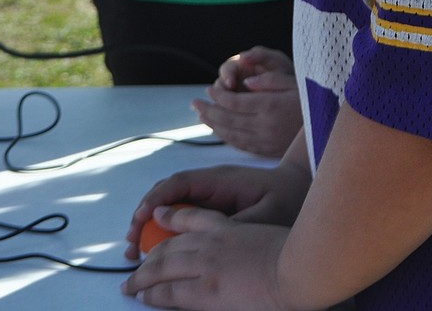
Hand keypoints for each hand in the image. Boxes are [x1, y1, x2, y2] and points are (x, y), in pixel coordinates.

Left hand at [121, 210, 293, 309]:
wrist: (298, 267)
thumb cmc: (290, 252)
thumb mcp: (260, 233)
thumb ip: (237, 235)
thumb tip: (223, 241)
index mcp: (225, 228)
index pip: (187, 223)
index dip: (168, 227)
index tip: (155, 229)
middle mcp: (211, 243)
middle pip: (169, 247)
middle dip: (148, 259)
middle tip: (134, 267)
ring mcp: (207, 267)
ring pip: (164, 268)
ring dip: (144, 278)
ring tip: (130, 285)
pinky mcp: (208, 292)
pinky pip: (172, 293)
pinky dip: (155, 295)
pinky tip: (145, 297)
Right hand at [124, 161, 309, 260]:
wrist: (301, 189)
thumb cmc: (287, 200)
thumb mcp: (267, 215)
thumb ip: (237, 225)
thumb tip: (209, 239)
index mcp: (220, 180)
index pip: (178, 183)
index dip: (155, 199)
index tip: (140, 220)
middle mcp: (209, 184)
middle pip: (166, 194)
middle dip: (143, 217)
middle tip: (130, 246)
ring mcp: (209, 195)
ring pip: (169, 205)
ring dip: (149, 225)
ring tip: (134, 251)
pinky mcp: (212, 207)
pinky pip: (181, 215)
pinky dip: (164, 231)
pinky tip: (156, 251)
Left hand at [194, 47, 301, 156]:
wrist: (327, 131)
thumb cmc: (310, 100)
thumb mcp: (294, 83)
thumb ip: (270, 80)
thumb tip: (246, 83)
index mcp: (271, 106)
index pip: (236, 102)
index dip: (219, 96)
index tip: (208, 89)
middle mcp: (266, 126)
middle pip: (229, 119)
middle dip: (209, 110)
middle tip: (194, 103)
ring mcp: (265, 141)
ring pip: (231, 134)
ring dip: (212, 125)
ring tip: (200, 115)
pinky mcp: (267, 151)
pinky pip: (240, 145)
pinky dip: (225, 138)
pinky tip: (217, 131)